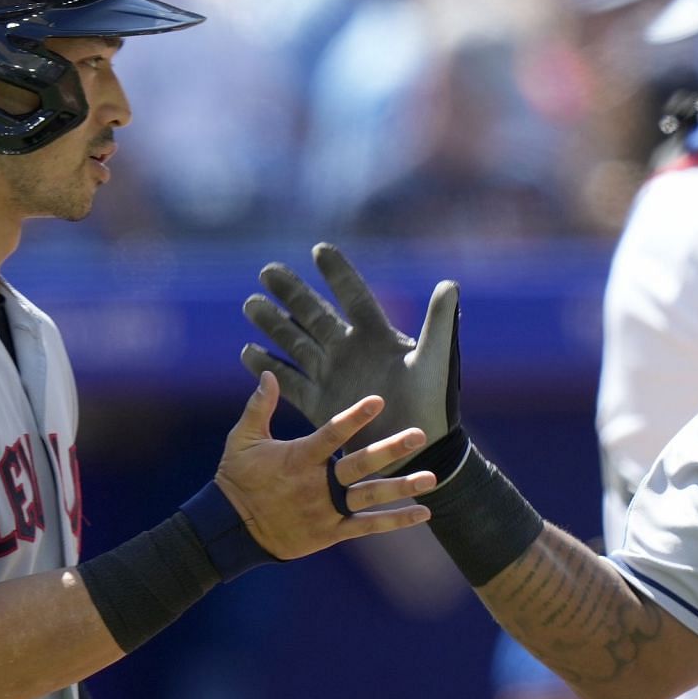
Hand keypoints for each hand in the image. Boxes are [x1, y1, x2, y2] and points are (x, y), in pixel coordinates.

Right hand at [216, 371, 433, 558]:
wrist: (230, 530)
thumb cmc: (237, 480)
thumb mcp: (242, 440)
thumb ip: (259, 407)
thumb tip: (268, 373)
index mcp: (299, 458)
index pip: (331, 433)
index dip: (354, 417)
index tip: (378, 400)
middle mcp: (317, 484)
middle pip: (360, 466)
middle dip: (390, 450)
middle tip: (419, 435)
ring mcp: (327, 510)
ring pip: (371, 497)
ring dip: (403, 487)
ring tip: (432, 476)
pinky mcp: (332, 532)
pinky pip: (368, 527)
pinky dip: (396, 521)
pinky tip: (423, 514)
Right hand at [242, 242, 459, 468]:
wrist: (418, 449)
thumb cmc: (434, 404)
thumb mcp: (437, 360)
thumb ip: (439, 323)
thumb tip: (449, 284)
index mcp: (377, 337)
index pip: (353, 296)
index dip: (337, 274)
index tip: (319, 249)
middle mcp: (350, 351)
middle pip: (314, 314)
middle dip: (291, 293)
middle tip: (267, 271)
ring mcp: (333, 376)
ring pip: (296, 342)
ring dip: (274, 324)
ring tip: (251, 304)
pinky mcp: (321, 403)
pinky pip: (290, 381)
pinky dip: (269, 368)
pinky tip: (248, 352)